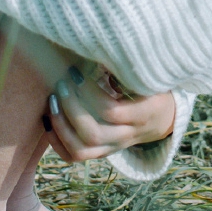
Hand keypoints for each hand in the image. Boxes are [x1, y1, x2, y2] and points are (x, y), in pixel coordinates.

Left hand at [43, 66, 175, 161]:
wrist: (162, 119)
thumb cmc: (153, 90)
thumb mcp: (150, 79)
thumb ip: (128, 71)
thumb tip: (97, 54)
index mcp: (144, 114)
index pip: (112, 111)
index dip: (90, 93)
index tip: (76, 73)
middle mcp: (127, 136)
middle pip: (93, 133)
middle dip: (71, 109)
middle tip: (61, 85)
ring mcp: (113, 147)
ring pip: (81, 150)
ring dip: (61, 127)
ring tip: (52, 102)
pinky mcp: (102, 153)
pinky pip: (75, 156)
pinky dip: (57, 142)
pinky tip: (48, 120)